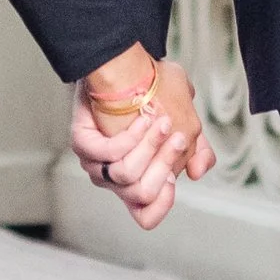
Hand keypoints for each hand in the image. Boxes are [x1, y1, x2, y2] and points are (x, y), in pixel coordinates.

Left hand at [70, 48, 214, 229]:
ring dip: (150, 147)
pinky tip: (142, 118)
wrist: (126, 63)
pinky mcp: (82, 142)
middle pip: (141, 194)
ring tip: (162, 122)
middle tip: (177, 136)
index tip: (174, 180)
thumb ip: (197, 149)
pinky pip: (107, 154)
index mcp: (136, 179)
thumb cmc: (155, 94)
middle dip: (164, 163)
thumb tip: (196, 173)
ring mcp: (94, 161)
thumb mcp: (185, 121)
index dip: (161, 206)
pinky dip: (129, 137)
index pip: (145, 216)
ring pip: (126, 175)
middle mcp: (112, 177)